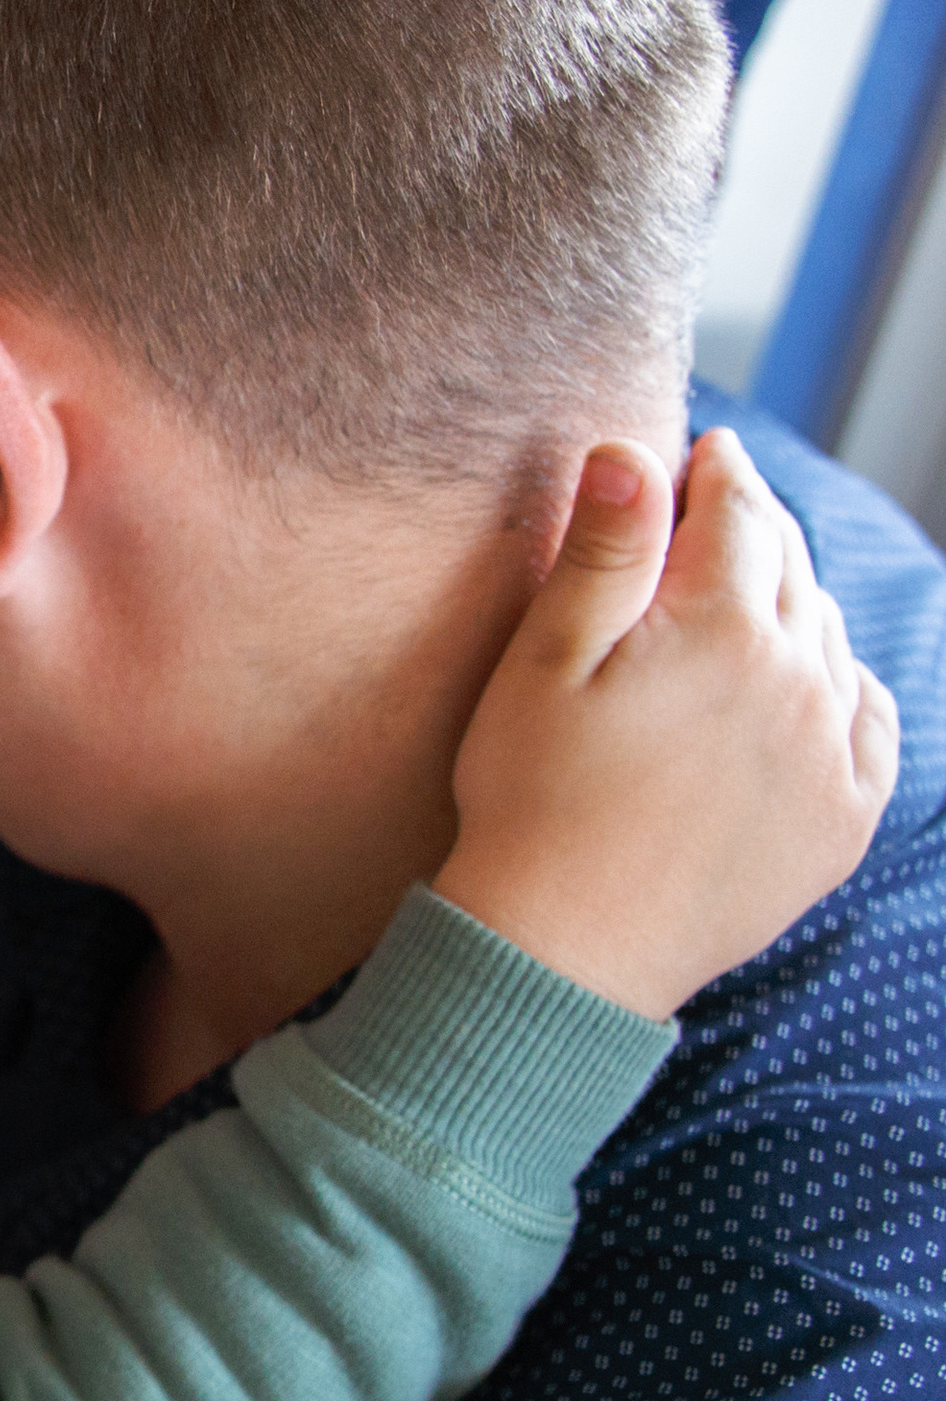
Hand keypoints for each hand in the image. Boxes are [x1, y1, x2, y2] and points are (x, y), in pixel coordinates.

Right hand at [435, 428, 897, 1019]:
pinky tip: (809, 688)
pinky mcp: (841, 818)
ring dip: (793, 606)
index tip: (705, 450)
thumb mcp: (543, 663)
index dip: (716, 473)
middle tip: (722, 513)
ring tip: (750, 603)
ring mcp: (830, 751)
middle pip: (790, 569)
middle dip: (756, 531)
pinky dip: (845, 687)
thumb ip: (602, 551)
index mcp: (722, 627)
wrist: (566, 949)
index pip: (737, 512)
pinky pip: (869, 722)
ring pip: (829, 639)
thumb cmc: (532, 801)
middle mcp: (798, 679)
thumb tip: (630, 451)